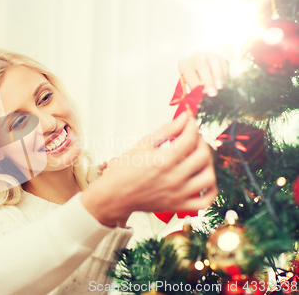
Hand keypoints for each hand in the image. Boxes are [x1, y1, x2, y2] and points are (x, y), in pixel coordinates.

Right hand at [81, 112, 217, 226]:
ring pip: (209, 177)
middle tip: (193, 138)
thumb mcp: (142, 144)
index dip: (193, 126)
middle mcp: (173, 178)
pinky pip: (205, 202)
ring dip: (208, 164)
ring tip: (198, 157)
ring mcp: (178, 194)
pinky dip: (210, 191)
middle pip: (203, 156)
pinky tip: (203, 179)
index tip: (190, 121)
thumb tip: (184, 117)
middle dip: (201, 141)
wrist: (113, 196)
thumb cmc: (123, 170)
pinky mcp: (178, 206)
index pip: (190, 138)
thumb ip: (166, 130)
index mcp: (163, 160)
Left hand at [178, 51, 228, 96]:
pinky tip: (224, 82)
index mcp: (184, 64)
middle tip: (213, 92)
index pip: (189, 73)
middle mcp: (195, 56)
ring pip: (214, 61)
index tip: (203, 93)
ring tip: (220, 87)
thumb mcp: (192, 86)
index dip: (196, 83)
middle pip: (201, 64)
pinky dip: (224, 73)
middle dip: (208, 79)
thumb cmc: (195, 83)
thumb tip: (204, 95)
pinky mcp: (219, 57)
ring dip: (218, 75)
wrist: (202, 76)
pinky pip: (223, 62)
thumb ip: (196, 90)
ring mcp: (208, 55)